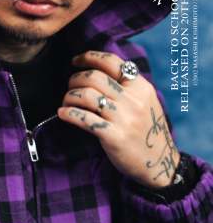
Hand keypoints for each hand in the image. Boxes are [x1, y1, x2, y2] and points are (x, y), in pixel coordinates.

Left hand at [57, 50, 179, 188]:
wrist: (160, 164)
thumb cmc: (147, 130)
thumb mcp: (145, 102)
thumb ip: (126, 86)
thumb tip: (96, 69)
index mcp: (141, 87)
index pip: (111, 62)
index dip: (89, 57)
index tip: (75, 60)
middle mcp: (133, 100)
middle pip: (94, 77)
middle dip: (75, 79)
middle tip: (70, 86)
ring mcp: (124, 119)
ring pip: (87, 95)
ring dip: (70, 96)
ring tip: (66, 102)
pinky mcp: (114, 137)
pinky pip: (85, 119)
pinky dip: (69, 113)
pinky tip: (63, 114)